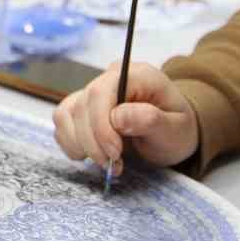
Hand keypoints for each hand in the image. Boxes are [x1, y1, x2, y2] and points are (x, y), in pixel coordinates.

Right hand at [52, 61, 199, 175]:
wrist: (170, 134)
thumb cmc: (176, 129)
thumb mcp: (175, 129)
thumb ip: (150, 119)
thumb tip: (118, 117)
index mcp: (136, 75)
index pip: (101, 91)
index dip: (101, 125)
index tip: (115, 153)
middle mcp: (110, 78)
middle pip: (82, 105)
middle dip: (93, 142)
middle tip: (113, 165)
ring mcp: (93, 92)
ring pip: (67, 115)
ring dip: (81, 145)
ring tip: (107, 162)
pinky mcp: (81, 108)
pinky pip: (63, 124)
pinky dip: (72, 145)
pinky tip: (94, 155)